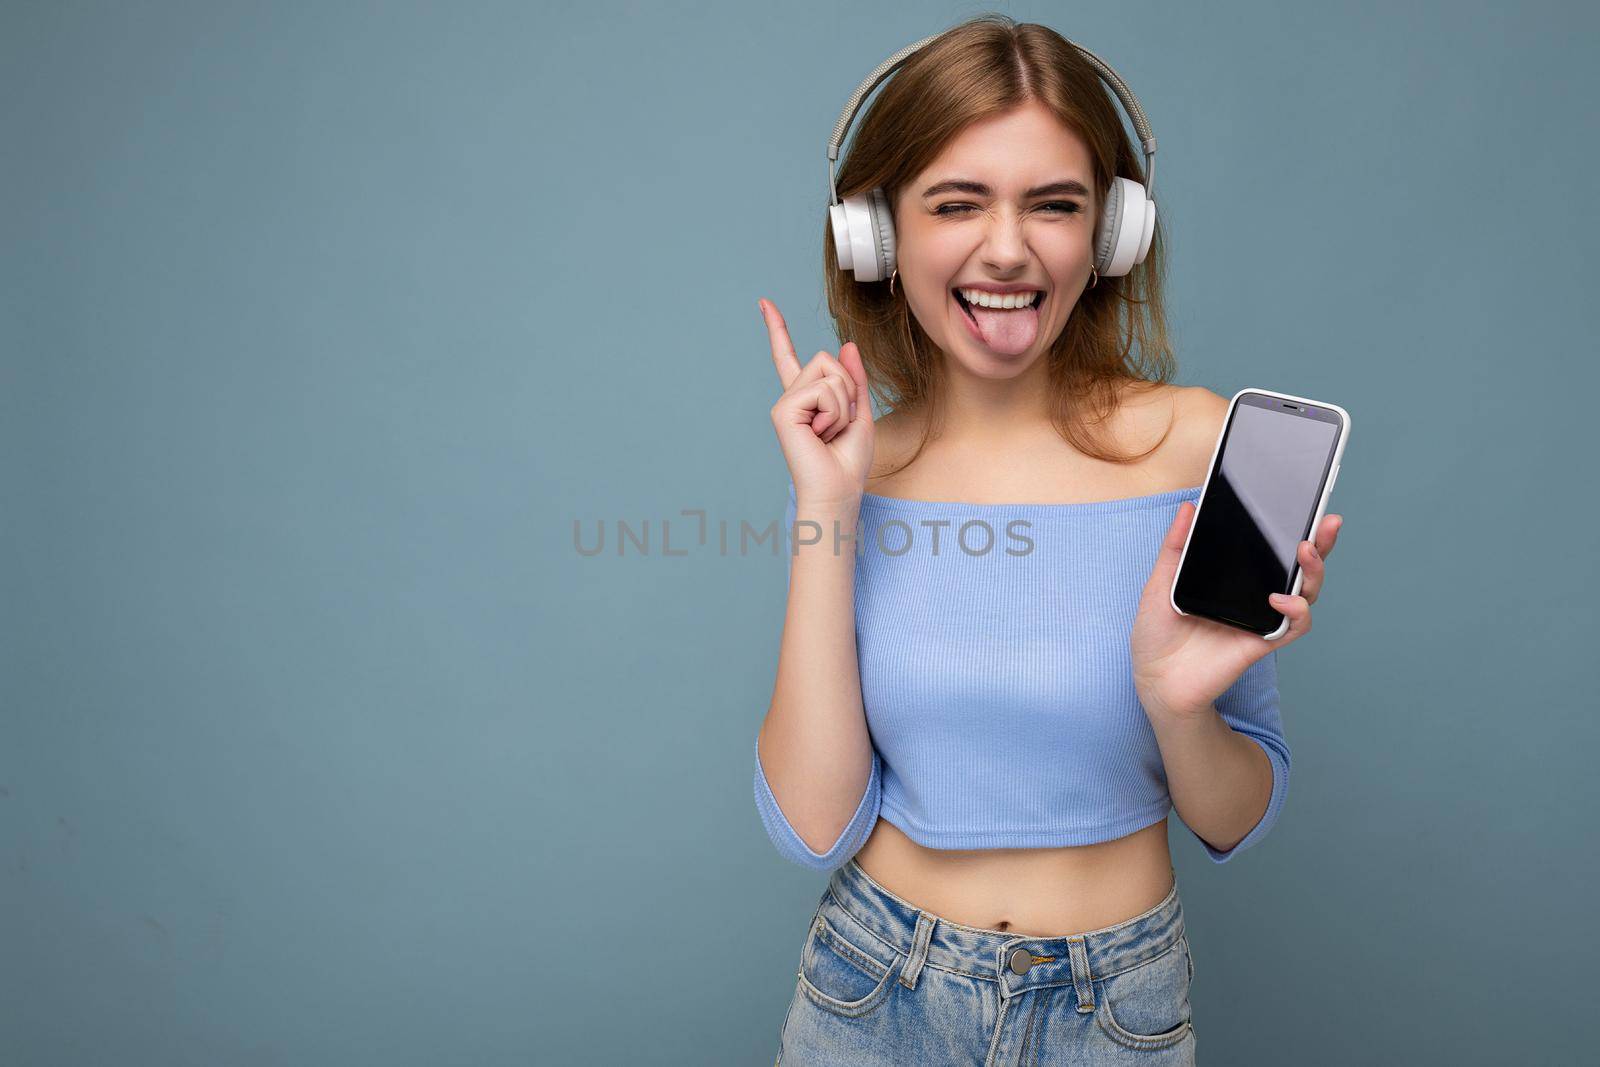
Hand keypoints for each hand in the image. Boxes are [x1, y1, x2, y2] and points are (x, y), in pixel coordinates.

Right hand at [761, 297, 873, 508]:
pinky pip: (824, 390)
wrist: (838, 490)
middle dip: (847, 390)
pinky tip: (821, 434)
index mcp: (806, 397)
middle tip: (839, 425)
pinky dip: (834, 413)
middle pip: (827, 359)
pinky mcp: (783, 410)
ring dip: (843, 405)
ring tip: (830, 432)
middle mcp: (791, 396)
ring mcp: (785, 402)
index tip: (764, 303)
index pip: (789, 356)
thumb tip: (847, 344)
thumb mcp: (860, 412)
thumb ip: (854, 378)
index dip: (777, 329)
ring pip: (829, 374)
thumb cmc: (848, 461)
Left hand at [1131, 502, 1343, 719]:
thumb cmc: (1157, 632)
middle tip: (1326, 522)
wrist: (1154, 677)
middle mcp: (1255, 595)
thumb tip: (1188, 506)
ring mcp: (1261, 617)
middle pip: (1299, 567)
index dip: (1294, 527)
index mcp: (1235, 576)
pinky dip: (1295, 611)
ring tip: (1304, 551)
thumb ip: (1176, 546)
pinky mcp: (1262, 641)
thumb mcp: (1162, 581)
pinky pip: (1293, 626)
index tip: (1306, 504)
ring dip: (1313, 571)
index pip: (1271, 548)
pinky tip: (1279, 599)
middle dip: (1320, 542)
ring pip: (1305, 593)